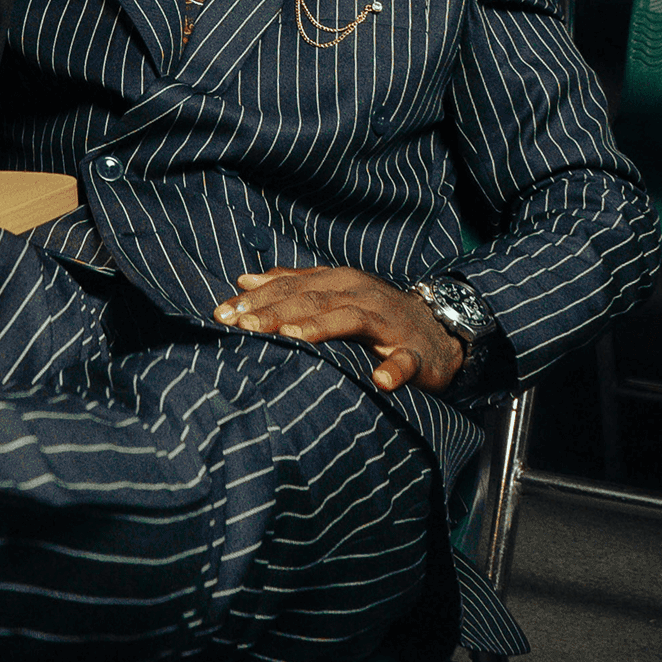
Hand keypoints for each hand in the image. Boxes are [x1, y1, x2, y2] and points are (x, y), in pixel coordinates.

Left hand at [212, 267, 463, 392]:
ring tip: (292, 338)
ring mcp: (388, 323)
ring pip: (351, 320)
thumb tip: (244, 280)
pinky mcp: (415, 352)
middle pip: (312, 299)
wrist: (440, 330)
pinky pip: (405, 360)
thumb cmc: (377, 312)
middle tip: (242, 326)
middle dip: (275, 311)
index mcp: (338, 282)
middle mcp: (360, 295)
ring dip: (321, 327)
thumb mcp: (334, 293)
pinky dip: (394, 369)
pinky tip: (381, 381)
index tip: (222, 314)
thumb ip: (291, 285)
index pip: (289, 287)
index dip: (256, 299)